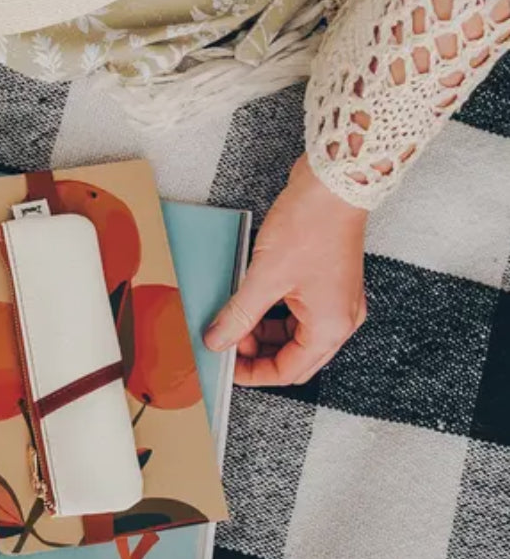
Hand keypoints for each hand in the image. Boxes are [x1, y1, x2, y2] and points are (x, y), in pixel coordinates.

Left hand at [203, 153, 367, 385]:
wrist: (334, 184)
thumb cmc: (312, 226)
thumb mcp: (265, 277)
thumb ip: (239, 315)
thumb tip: (218, 340)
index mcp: (330, 328)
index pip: (289, 371)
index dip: (254, 374)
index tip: (226, 366)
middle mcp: (339, 318)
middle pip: (293, 355)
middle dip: (257, 352)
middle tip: (225, 340)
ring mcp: (334, 298)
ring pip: (293, 332)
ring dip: (262, 330)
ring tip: (232, 318)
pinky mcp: (326, 279)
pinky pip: (296, 309)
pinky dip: (272, 311)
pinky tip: (249, 300)